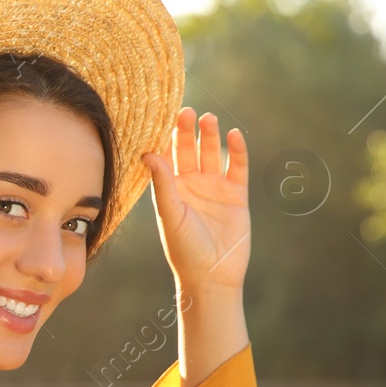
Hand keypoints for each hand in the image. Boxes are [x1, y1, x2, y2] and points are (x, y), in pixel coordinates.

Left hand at [141, 108, 249, 292]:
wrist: (213, 275)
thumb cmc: (184, 250)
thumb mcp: (170, 215)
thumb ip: (162, 185)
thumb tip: (148, 154)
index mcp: (170, 190)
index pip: (165, 157)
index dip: (164, 138)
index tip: (159, 116)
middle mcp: (191, 185)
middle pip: (188, 150)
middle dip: (186, 131)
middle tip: (185, 111)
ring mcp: (214, 188)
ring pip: (212, 154)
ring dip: (210, 136)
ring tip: (208, 118)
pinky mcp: (236, 194)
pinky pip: (237, 166)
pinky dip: (237, 150)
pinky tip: (234, 134)